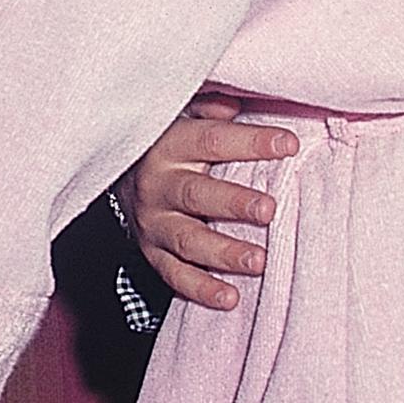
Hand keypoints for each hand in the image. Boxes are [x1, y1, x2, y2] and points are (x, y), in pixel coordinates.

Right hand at [121, 95, 293, 310]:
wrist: (114, 171)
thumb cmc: (166, 139)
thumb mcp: (182, 113)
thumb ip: (209, 107)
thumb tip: (235, 104)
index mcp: (169, 144)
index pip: (212, 140)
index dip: (251, 141)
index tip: (289, 145)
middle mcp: (158, 184)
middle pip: (196, 194)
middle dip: (233, 204)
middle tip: (268, 210)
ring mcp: (153, 222)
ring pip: (187, 240)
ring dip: (223, 253)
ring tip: (259, 261)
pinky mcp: (150, 251)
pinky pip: (175, 275)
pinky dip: (201, 289)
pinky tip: (230, 298)